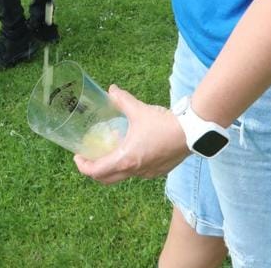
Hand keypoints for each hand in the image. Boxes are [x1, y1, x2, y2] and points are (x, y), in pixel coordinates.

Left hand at [74, 85, 189, 184]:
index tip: (78, 157)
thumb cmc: (164, 123)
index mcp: (126, 159)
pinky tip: (133, 149)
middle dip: (95, 170)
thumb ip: (122, 100)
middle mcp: (135, 171)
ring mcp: (148, 174)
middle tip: (90, 157)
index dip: (83, 166)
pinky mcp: (159, 172)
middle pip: (106, 179)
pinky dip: (129, 165)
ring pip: (123, 176)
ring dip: (113, 167)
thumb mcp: (138, 109)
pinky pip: (138, 173)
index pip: (96, 172)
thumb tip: (111, 90)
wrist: (192, 132)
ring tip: (112, 150)